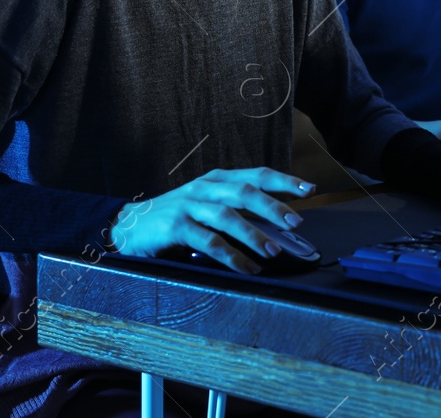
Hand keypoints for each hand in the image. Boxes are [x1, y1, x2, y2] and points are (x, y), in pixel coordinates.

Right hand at [107, 167, 314, 274]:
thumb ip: (234, 208)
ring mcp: (189, 206)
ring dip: (254, 234)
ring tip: (273, 251)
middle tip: (296, 223)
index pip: (255, 174)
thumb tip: (276, 226)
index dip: (283, 181)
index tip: (310, 189)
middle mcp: (204, 188)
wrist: (130, 225)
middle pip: (244, 191)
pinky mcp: (176, 226)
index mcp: (215, 179)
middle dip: (273, 206)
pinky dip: (231, 256)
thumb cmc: (176, 217)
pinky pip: (209, 242)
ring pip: (227, 216)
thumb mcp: (205, 204)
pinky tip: (247, 268)